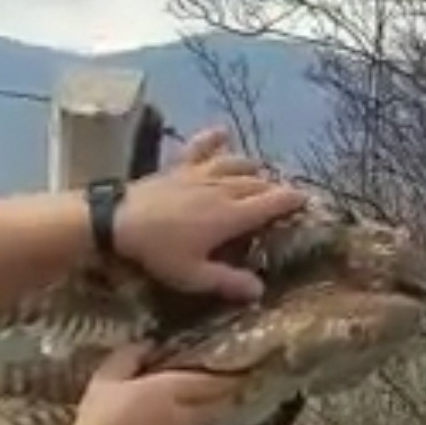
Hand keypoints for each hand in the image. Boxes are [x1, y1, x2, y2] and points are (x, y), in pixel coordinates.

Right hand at [68, 344, 237, 424]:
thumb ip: (129, 357)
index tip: (244, 367)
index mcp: (171, 390)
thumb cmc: (99, 420)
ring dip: (203, 414)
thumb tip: (146, 343)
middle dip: (226, 393)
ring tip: (193, 407)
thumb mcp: (106, 379)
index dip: (232, 374)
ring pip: (203, 423)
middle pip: (218, 403)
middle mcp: (186, 416)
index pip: (215, 381)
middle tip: (228, 384)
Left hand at [115, 124, 306, 298]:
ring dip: (252, 169)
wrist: (119, 221)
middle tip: (283, 197)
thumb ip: (228, 282)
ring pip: (237, 164)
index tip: (307, 201)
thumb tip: (260, 292)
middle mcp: (223, 188)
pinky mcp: (179, 166)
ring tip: (260, 175)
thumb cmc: (158, 252)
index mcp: (232, 215)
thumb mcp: (193, 275)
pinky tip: (223, 132)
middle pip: (258, 183)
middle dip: (275, 188)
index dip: (293, 200)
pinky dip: (214, 139)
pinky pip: (201, 147)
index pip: (273, 202)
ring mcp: (201, 173)